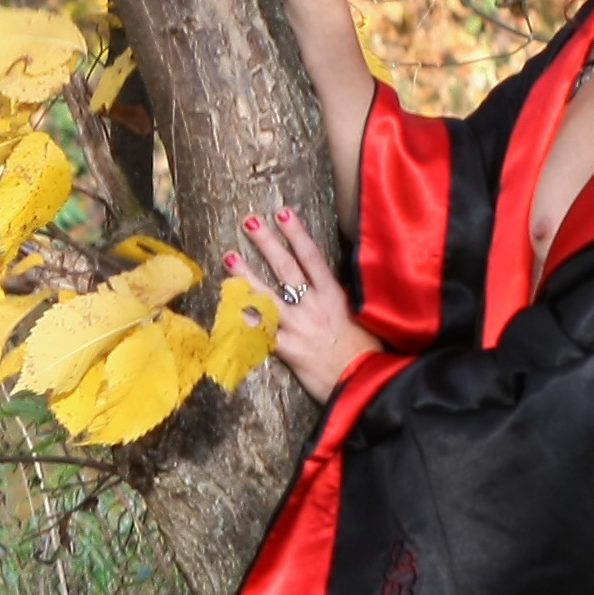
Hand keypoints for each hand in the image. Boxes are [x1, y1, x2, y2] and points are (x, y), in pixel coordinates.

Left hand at [232, 207, 366, 397]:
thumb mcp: (361, 315)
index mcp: (334, 295)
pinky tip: (227, 311)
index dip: (296, 233)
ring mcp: (299, 326)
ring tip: (229, 257)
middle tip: (250, 221)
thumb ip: (341, 298)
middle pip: (286, 268)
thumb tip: (327, 283)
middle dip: (267, 242)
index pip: (312, 256)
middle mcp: (314, 305)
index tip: (283, 213)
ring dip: (245, 276)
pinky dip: (244, 322)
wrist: (366, 382)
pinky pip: (261, 332)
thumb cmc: (367, 352)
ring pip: (267, 296)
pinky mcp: (289, 349)